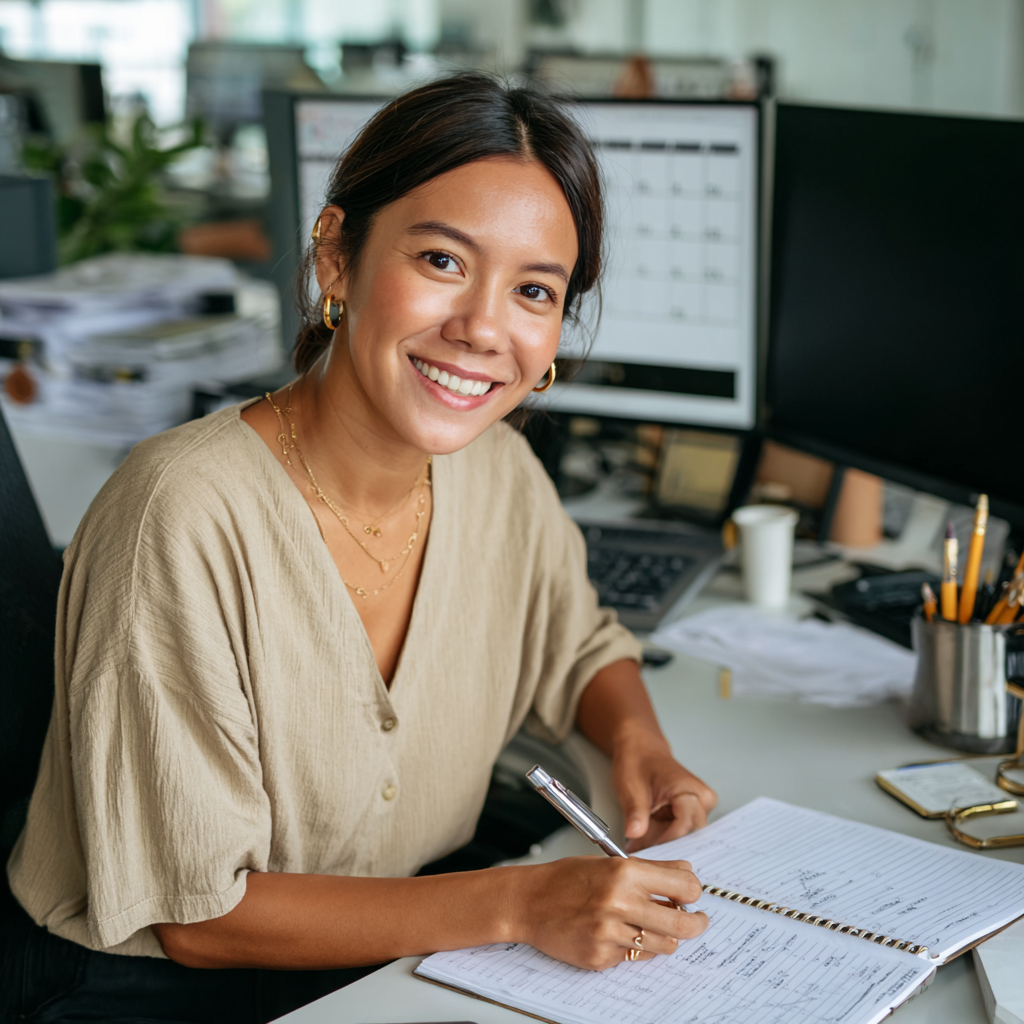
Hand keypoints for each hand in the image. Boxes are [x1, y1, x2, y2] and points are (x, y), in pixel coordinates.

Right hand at [510, 856, 707, 970]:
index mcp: (624, 873)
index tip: (692, 894)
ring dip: (665, 937)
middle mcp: (619, 903)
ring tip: (653, 926)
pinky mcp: (601, 958)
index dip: (694, 891)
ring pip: (663, 945)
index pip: (684, 885)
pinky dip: (634, 948)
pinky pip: (635, 958)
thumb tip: (685, 873)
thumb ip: (648, 869)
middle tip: (697, 920)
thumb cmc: (566, 879)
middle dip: (696, 923)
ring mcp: (610, 934)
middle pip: (683, 924)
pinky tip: (619, 934)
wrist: (528, 902)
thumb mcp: (608, 863)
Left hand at [613, 725, 716, 851]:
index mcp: (689, 789)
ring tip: (640, 831)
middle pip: (688, 836)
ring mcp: (700, 807)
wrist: (641, 749)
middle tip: (638, 845)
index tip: (644, 849)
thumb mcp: (630, 786)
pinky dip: (661, 835)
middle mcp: (702, 799)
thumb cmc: (638, 761)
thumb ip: (635, 812)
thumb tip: (634, 834)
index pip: (684, 827)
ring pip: (684, 838)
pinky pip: (680, 834)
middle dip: (662, 844)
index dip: (663, 841)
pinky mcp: (693, 813)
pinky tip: (647, 830)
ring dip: (660, 840)